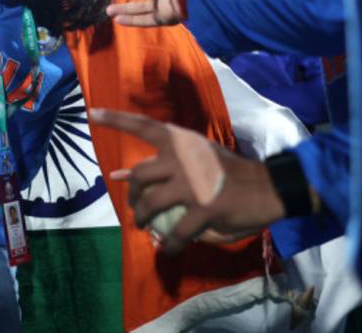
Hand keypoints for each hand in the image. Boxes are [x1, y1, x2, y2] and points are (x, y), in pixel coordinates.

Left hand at [89, 108, 284, 253]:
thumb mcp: (195, 161)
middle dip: (133, 195)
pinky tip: (168, 249)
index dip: (116, 119)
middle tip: (136, 208)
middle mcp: (182, 157)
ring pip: (152, 203)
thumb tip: (119, 173)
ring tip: (144, 227)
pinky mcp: (205, 207)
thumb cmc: (230, 173)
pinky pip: (177, 231)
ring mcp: (193, 182)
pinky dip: (170, 244)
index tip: (92, 113)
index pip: (143, 125)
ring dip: (143, 218)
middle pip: (140, 175)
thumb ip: (160, 166)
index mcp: (181, 141)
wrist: (269, 187)